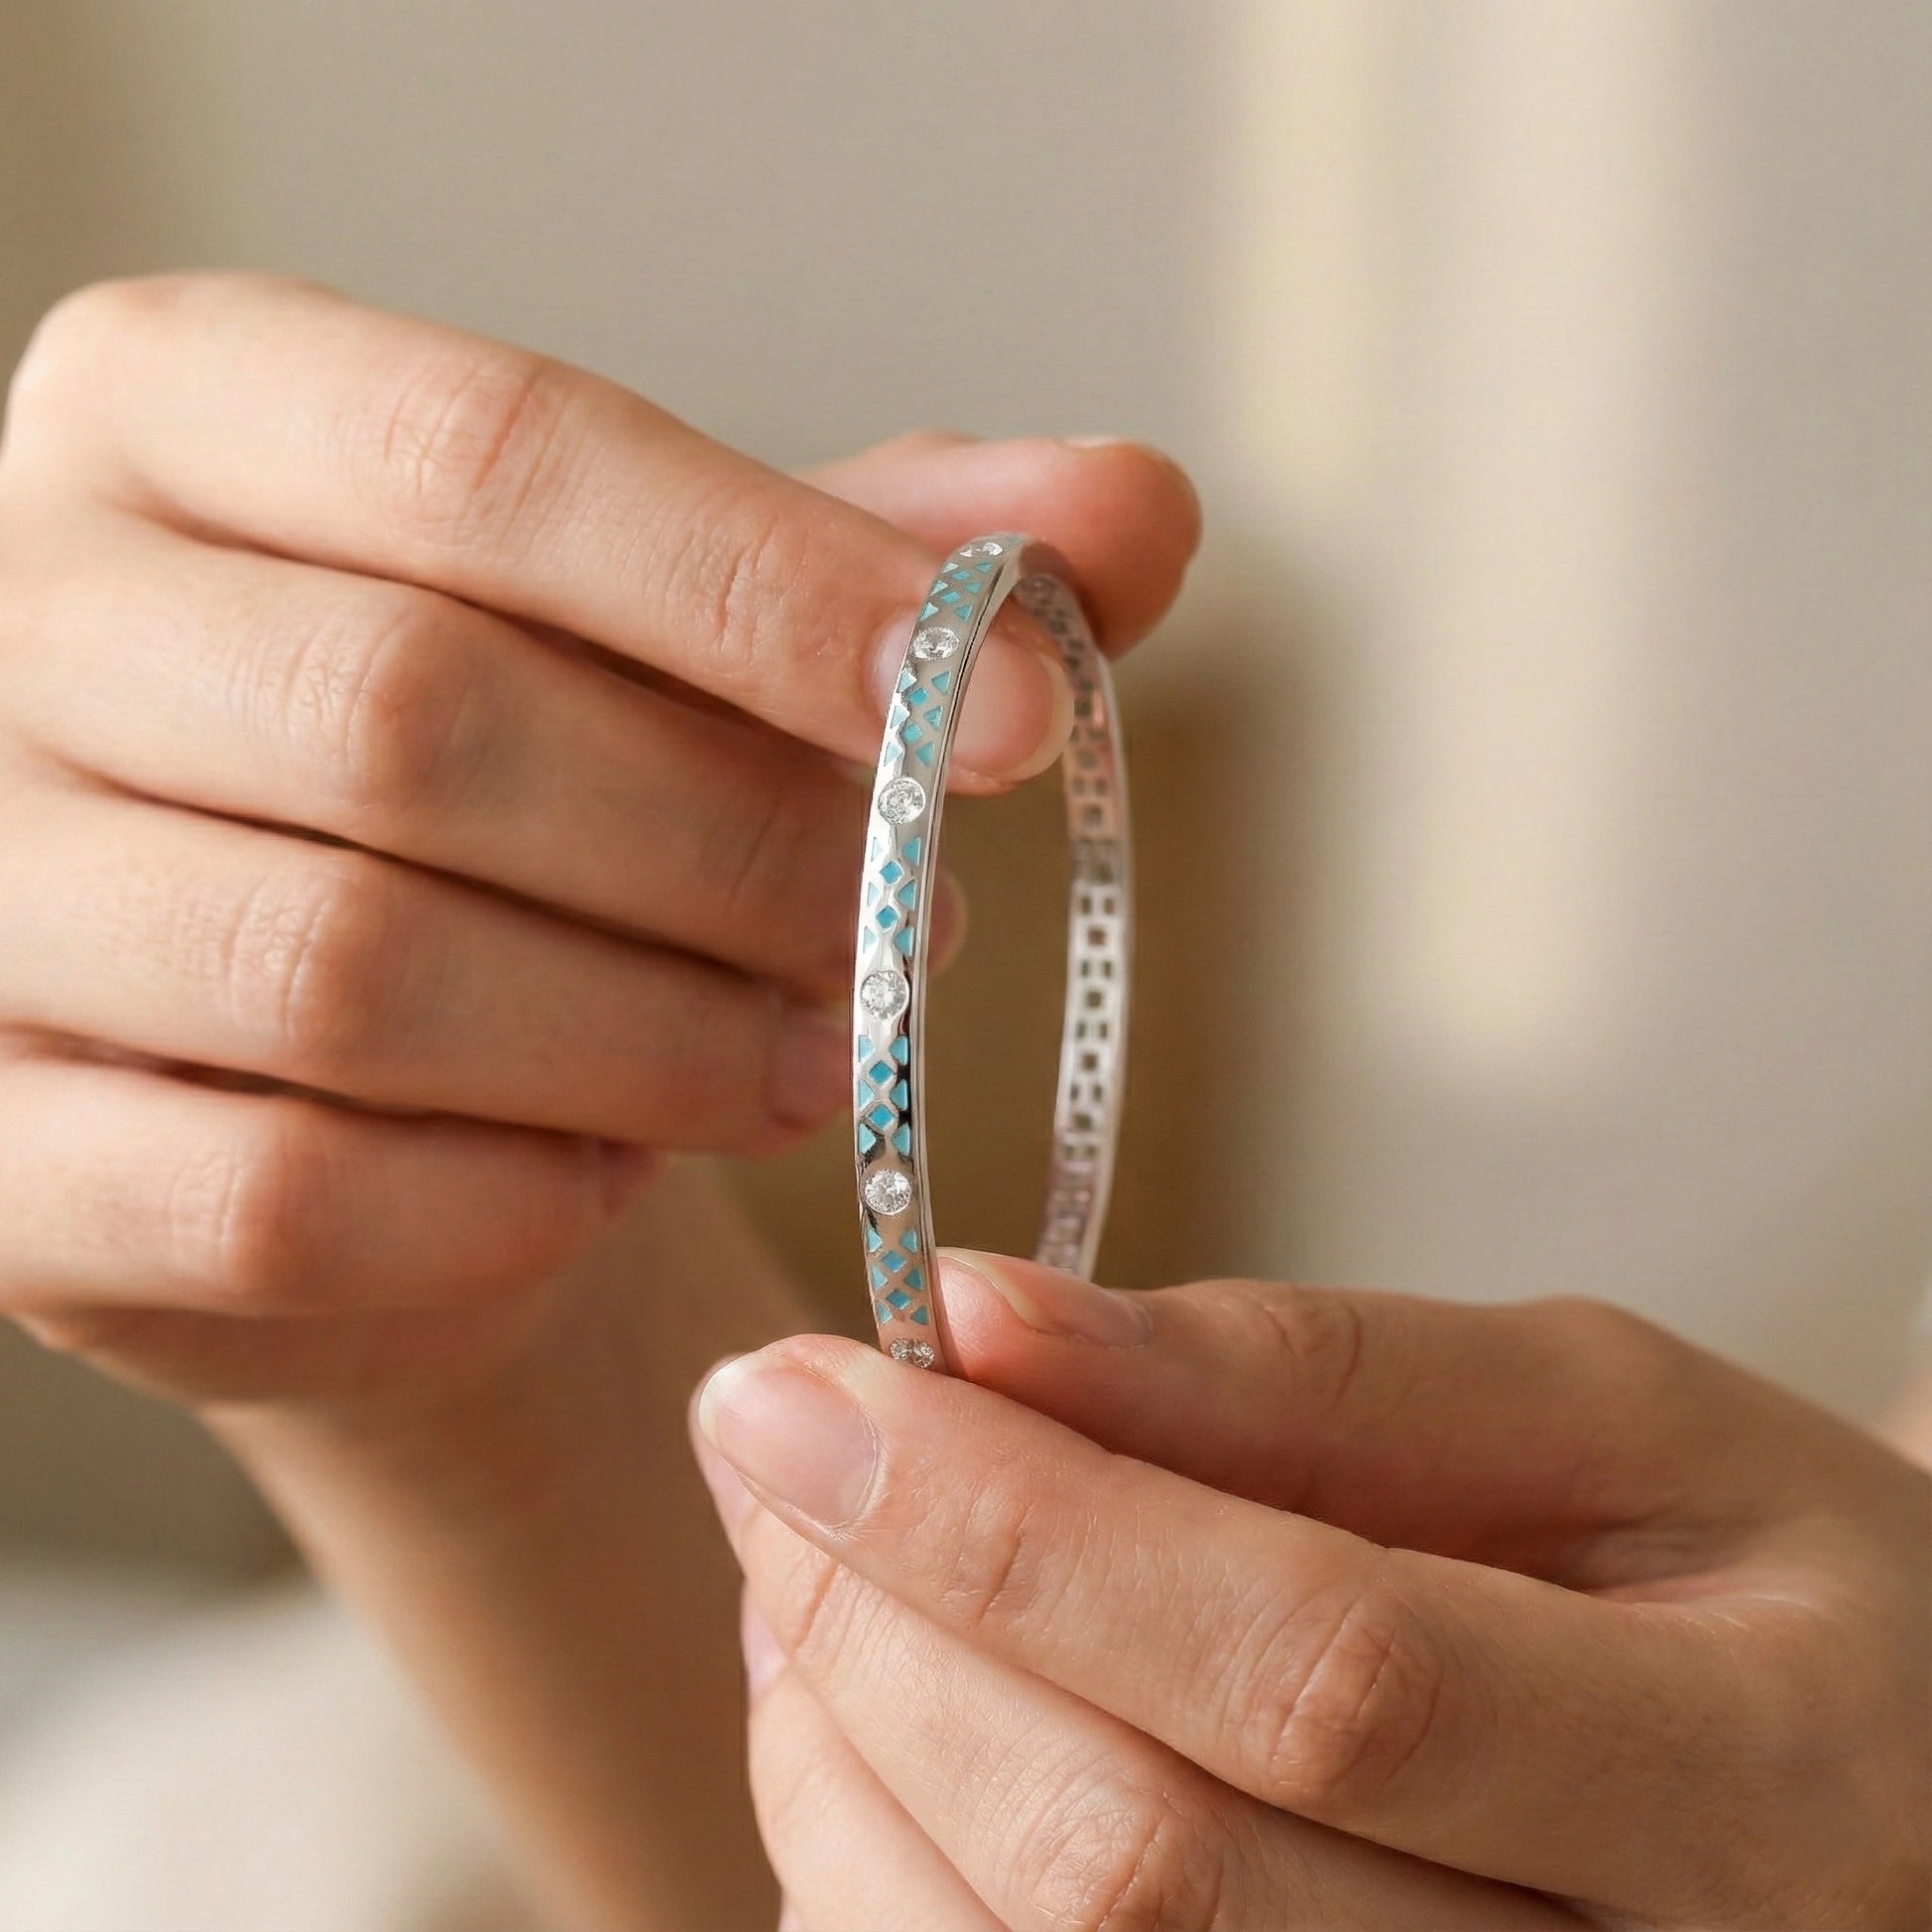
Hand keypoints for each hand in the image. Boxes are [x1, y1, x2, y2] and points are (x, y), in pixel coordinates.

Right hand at [0, 273, 1198, 1409]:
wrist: (364, 1063)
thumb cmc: (539, 804)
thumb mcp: (704, 638)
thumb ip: (895, 561)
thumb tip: (1134, 513)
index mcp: (190, 412)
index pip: (493, 455)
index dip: (780, 593)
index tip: (1018, 712)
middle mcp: (22, 619)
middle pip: (418, 718)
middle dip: (731, 855)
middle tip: (909, 937)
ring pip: (348, 972)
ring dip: (650, 1042)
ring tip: (810, 1061)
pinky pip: (276, 1197)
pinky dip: (498, 1206)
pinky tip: (610, 1174)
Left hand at [694, 1255, 1929, 1928]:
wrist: (1871, 1810)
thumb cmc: (1749, 1585)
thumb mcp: (1611, 1419)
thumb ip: (1302, 1371)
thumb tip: (981, 1319)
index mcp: (1758, 1791)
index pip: (1318, 1675)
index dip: (1019, 1527)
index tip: (798, 1380)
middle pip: (1138, 1875)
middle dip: (883, 1626)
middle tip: (771, 1440)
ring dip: (838, 1754)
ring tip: (810, 1559)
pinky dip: (870, 1877)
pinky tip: (873, 1722)